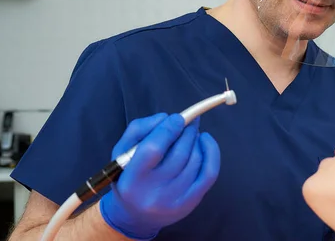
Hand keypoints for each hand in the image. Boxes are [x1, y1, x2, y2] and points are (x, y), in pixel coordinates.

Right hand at [99, 113, 219, 239]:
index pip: (153, 149)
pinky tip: (205, 141)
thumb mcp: (122, 151)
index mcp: (132, 180)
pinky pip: (209, 173)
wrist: (136, 216)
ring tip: (191, 133)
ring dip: (196, 139)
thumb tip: (167, 118)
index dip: (168, 129)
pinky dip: (211, 152)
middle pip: (179, 153)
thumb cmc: (129, 176)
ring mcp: (174, 200)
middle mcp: (153, 193)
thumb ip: (139, 129)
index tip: (177, 118)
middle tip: (189, 120)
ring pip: (195, 160)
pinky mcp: (191, 203)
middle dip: (187, 131)